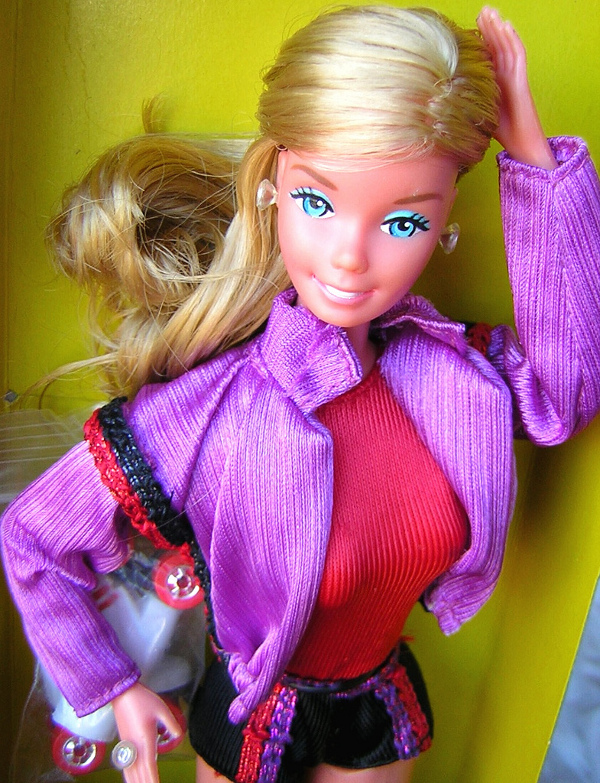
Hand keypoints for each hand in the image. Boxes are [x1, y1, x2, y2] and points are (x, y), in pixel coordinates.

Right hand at [111, 683, 182, 782]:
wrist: (122, 693)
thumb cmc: (142, 700)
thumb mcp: (162, 709)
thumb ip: (171, 724)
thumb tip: (178, 735)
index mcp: (145, 740)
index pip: (150, 767)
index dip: (153, 780)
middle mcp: (135, 747)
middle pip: (140, 773)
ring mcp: (128, 747)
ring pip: (132, 772)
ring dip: (138, 781)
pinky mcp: (124, 744)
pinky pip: (127, 765)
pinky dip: (130, 776)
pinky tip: (132, 780)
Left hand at [477, 6, 556, 169]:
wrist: (521, 145)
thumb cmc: (502, 133)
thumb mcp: (477, 115)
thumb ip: (464, 106)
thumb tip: (435, 106)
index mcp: (495, 82)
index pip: (488, 56)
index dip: (481, 41)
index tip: (468, 28)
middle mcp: (505, 76)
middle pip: (497, 46)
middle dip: (489, 29)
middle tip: (480, 12)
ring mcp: (515, 77)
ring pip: (507, 46)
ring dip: (499, 28)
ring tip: (490, 13)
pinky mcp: (522, 80)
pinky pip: (519, 56)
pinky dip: (513, 40)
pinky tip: (506, 27)